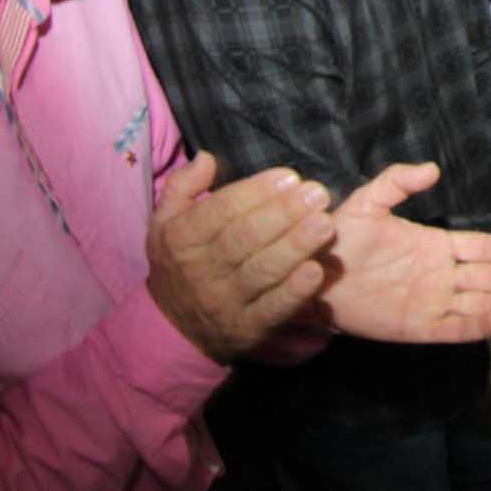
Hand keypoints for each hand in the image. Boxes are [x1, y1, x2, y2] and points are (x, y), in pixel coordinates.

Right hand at [146, 154, 334, 362]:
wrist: (172, 329)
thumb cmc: (181, 262)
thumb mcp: (166, 222)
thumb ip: (182, 187)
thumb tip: (206, 158)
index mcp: (181, 239)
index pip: (219, 211)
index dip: (255, 192)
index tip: (290, 176)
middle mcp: (201, 271)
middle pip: (244, 239)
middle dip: (283, 214)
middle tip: (317, 193)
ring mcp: (224, 303)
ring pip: (261, 272)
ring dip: (295, 247)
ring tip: (324, 224)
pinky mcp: (247, 331)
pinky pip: (272, 310)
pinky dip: (294, 292)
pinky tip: (318, 270)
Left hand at [316, 163, 490, 343]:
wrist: (308, 278)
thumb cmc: (338, 239)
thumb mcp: (367, 202)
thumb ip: (397, 182)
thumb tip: (433, 168)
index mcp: (436, 246)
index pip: (483, 247)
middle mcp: (441, 275)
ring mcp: (431, 302)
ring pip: (482, 302)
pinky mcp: (415, 328)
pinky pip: (453, 327)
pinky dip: (477, 325)